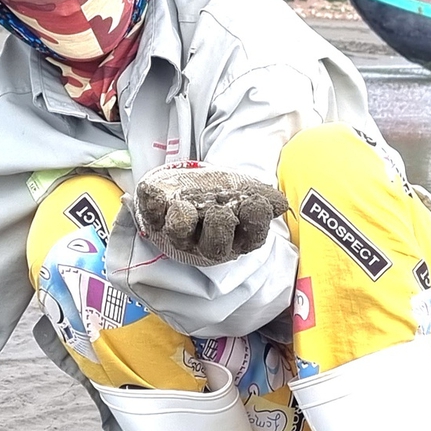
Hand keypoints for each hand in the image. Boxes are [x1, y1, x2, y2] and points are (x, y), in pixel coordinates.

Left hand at [131, 163, 289, 266]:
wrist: (195, 182)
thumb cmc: (225, 193)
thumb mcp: (249, 192)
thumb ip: (265, 197)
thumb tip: (280, 204)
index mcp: (238, 237)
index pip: (252, 236)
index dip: (254, 220)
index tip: (252, 202)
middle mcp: (208, 242)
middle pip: (215, 247)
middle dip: (218, 224)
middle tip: (218, 207)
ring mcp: (181, 232)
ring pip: (180, 235)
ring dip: (183, 217)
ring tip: (184, 203)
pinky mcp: (155, 218)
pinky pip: (150, 215)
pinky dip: (152, 201)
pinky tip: (155, 193)